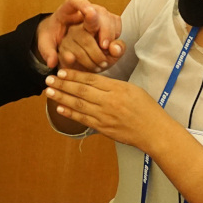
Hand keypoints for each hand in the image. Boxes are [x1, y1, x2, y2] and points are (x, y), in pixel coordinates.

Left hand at [36, 0, 122, 69]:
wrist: (60, 35)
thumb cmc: (52, 36)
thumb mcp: (45, 44)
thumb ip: (47, 52)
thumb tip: (52, 62)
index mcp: (66, 10)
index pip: (76, 0)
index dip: (83, 4)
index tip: (89, 12)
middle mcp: (84, 9)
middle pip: (98, 11)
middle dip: (103, 26)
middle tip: (103, 44)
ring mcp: (97, 15)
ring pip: (109, 17)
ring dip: (110, 33)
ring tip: (107, 48)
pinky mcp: (105, 22)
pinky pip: (115, 24)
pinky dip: (115, 34)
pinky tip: (112, 47)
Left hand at [45, 69, 164, 149]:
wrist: (154, 131)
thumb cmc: (146, 109)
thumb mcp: (132, 89)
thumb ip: (113, 85)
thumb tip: (94, 82)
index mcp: (117, 88)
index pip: (91, 79)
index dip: (74, 75)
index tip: (61, 71)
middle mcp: (109, 101)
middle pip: (81, 91)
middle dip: (63, 84)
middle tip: (48, 79)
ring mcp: (104, 116)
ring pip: (79, 105)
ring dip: (62, 97)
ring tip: (49, 92)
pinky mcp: (103, 128)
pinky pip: (83, 119)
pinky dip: (70, 114)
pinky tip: (60, 108)